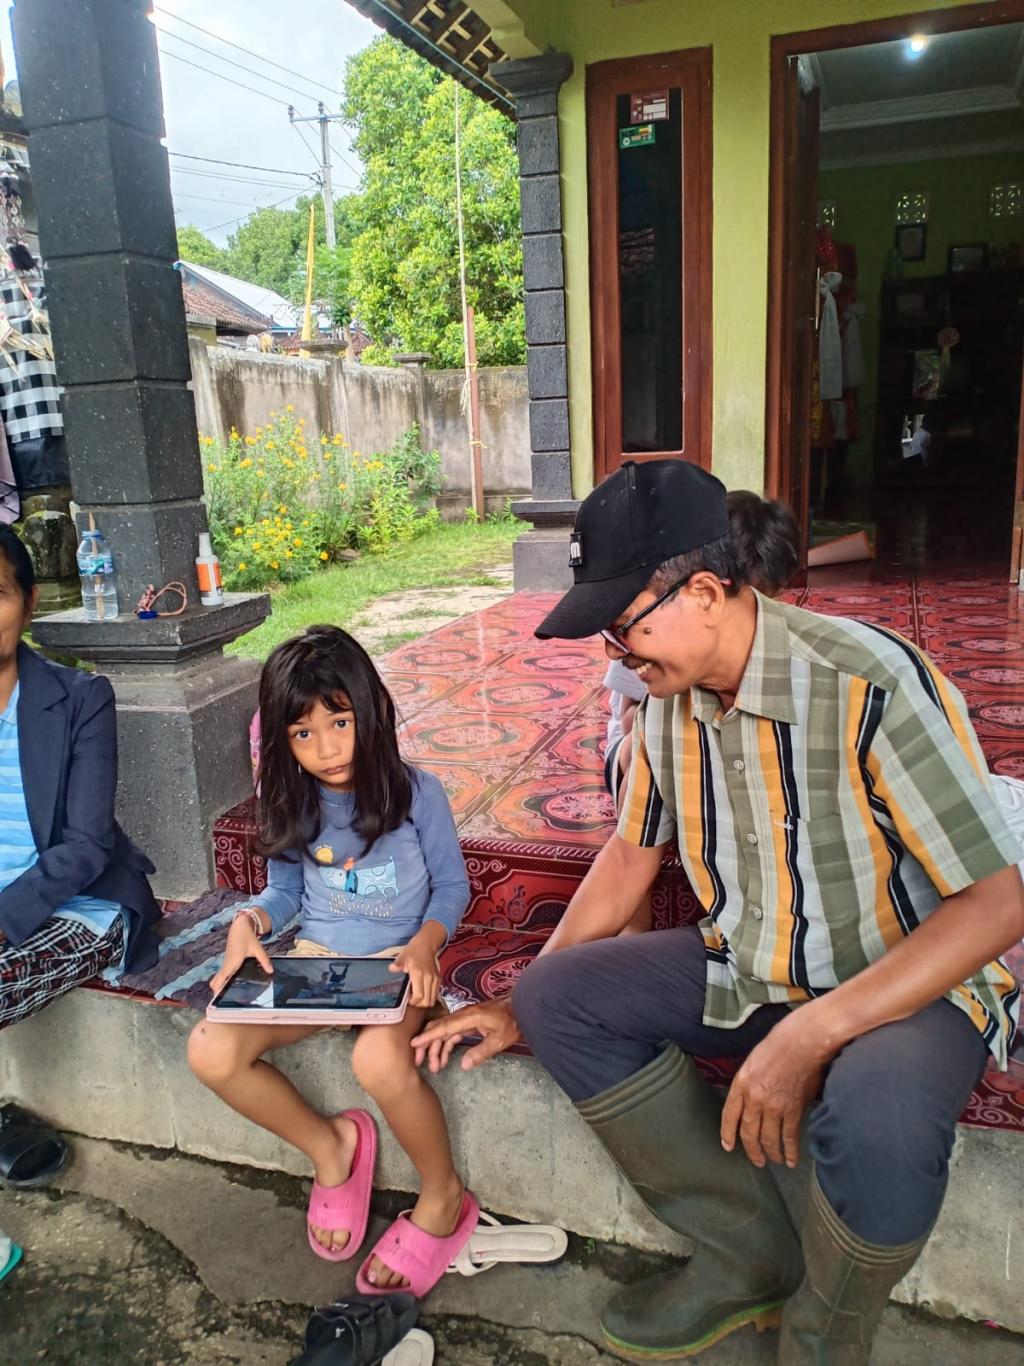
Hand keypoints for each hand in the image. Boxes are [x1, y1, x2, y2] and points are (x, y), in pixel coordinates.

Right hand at [209, 909, 271, 996]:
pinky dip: (225, 981)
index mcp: (232, 962)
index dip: (217, 990)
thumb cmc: (247, 936)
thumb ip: (264, 960)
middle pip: (215, 982)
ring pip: (219, 978)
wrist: (240, 926)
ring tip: (230, 996)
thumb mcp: (258, 948)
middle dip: (217, 992)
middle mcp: (227, 964)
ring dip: (221, 986)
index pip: (220, 979)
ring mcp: (226, 964)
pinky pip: (224, 974)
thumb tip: (270, 971)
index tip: (218, 1000)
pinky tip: (234, 985)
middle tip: (224, 1001)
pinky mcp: (228, 962)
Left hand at [390, 933, 439, 1007]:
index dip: (413, 1002)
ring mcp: (435, 979)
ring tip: (417, 997)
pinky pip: (436, 994)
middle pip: (427, 1001)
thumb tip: (392, 968)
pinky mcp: (439, 979)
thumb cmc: (413, 951)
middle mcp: (429, 978)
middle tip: (411, 1000)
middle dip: (418, 1004)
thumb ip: (398, 964)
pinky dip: (430, 997)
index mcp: (419, 974)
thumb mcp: (403, 957)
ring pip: (433, 999)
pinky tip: (423, 992)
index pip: (419, 996)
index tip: (407, 1000)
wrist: (426, 944)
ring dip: (425, 1002)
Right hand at [411, 999, 520, 1072]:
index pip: (443, 1027)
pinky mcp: (469, 1022)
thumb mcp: (499, 1040)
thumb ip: (481, 1052)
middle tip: (420, 1062)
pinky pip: (452, 1033)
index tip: (414, 1044)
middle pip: (439, 1029)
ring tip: (434, 1067)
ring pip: (444, 1032)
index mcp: (469, 1017)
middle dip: (427, 1045)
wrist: (522, 1008)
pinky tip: (444, 1059)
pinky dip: (446, 1046)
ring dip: (437, 1048)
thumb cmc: (512, 1022)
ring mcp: (466, 1018)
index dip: (428, 1036)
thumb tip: (463, 1065)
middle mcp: (463, 1015)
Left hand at [720, 1010, 828, 1168]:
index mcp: (741, 1084)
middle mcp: (754, 1098)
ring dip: (770, 1154)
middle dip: (752, 1150)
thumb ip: (749, 1083)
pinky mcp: (793, 1110)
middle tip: (757, 1160)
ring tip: (773, 1161)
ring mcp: (773, 1107)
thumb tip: (752, 1100)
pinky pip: (789, 1137)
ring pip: (768, 1139)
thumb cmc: (778, 1045)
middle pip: (748, 1133)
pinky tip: (791, 1160)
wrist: (801, 1042)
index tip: (728, 1146)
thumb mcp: (753, 1061)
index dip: (727, 1133)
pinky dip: (790, 1151)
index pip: (729, 1115)